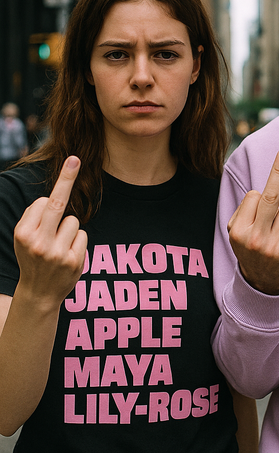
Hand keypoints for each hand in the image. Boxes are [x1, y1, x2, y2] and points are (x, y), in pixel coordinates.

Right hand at [14, 157, 87, 306]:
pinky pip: (82, 235)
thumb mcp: (24, 237)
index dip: (53, 195)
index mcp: (23, 233)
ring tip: (58, 245)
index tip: (72, 161)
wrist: (38, 293)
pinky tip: (67, 254)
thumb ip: (35, 217)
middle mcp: (38, 242)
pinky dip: (77, 241)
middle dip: (67, 179)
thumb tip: (56, 192)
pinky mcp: (74, 261)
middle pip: (57, 203)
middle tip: (75, 159)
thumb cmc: (32, 257)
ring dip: (69, 229)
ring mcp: (57, 253)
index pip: (44, 202)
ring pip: (73, 221)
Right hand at [228, 149, 278, 294]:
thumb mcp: (239, 231)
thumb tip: (261, 187)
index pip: (254, 195)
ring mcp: (273, 248)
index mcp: (237, 229)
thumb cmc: (253, 249)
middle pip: (271, 196)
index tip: (263, 192)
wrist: (262, 286)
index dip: (259, 199)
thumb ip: (246, 210)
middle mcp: (253, 238)